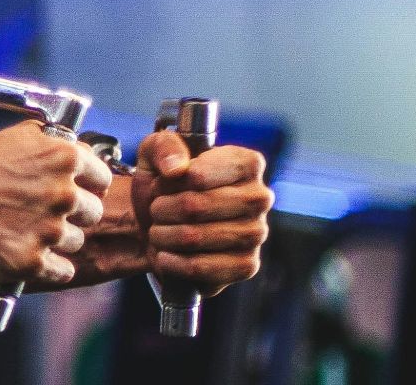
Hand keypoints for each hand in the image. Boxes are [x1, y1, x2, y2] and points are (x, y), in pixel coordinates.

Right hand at [0, 122, 112, 287]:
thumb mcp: (17, 137)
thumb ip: (55, 145)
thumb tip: (80, 153)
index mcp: (64, 158)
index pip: (101, 178)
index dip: (86, 185)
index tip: (73, 190)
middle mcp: (63, 194)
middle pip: (92, 212)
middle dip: (73, 212)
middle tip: (46, 211)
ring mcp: (48, 230)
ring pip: (75, 241)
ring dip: (57, 238)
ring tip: (28, 229)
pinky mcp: (32, 261)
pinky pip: (62, 270)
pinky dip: (49, 265)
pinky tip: (30, 252)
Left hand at [132, 132, 274, 294]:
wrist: (160, 227)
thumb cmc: (165, 185)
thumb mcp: (155, 153)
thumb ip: (165, 147)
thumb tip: (177, 168)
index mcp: (246, 163)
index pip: (198, 174)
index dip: (170, 182)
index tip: (164, 182)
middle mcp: (260, 197)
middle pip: (195, 206)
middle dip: (163, 209)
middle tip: (156, 210)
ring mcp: (257, 233)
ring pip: (195, 237)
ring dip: (164, 235)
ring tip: (159, 231)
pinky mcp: (247, 266)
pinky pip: (202, 268)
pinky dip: (173, 263)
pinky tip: (165, 256)